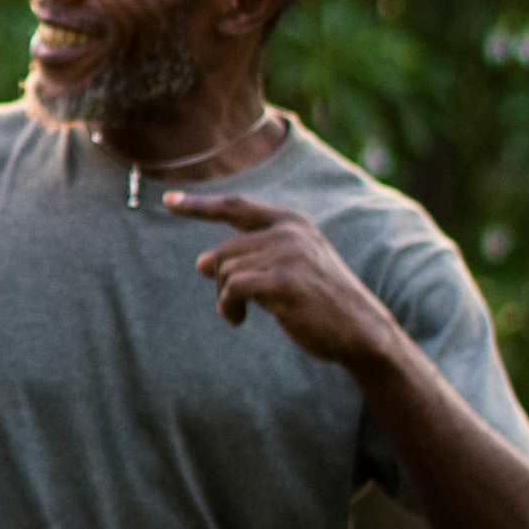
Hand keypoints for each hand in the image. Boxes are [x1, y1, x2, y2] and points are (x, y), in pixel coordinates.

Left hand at [168, 193, 404, 371]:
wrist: (360, 330)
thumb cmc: (317, 301)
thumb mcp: (284, 270)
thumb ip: (248, 259)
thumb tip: (201, 262)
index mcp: (291, 222)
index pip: (236, 207)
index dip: (199, 204)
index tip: (168, 199)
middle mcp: (290, 231)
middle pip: (222, 251)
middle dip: (220, 281)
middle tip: (234, 304)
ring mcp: (289, 253)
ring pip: (224, 270)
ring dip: (225, 298)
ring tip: (241, 313)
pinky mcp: (285, 280)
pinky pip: (232, 288)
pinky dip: (228, 307)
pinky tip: (239, 320)